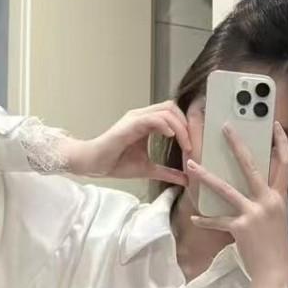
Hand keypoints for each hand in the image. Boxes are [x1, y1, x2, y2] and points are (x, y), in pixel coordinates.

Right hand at [66, 101, 189, 185]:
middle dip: (186, 125)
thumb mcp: (148, 169)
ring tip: (185, 145)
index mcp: (146, 123)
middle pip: (172, 107)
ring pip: (166, 111)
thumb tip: (186, 179)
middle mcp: (142, 116)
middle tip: (191, 145)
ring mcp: (135, 118)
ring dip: (179, 127)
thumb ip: (167, 172)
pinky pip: (152, 118)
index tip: (193, 146)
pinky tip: (170, 136)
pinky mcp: (129, 124)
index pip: (172, 114)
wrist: (94, 164)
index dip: (186, 126)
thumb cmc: (116, 163)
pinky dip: (165, 125)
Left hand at [186, 120, 287, 287]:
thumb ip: (267, 200)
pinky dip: (205, 220)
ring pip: (226, 189)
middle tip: (225, 128)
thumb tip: (251, 187)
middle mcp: (270, 201)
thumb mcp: (278, 218)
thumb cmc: (276, 246)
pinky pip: (217, 220)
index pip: (286, 164)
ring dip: (207, 176)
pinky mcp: (240, 227)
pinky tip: (193, 218)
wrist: (276, 273)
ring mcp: (255, 213)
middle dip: (237, 145)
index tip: (273, 125)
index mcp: (281, 197)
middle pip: (252, 166)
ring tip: (191, 165)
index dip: (281, 143)